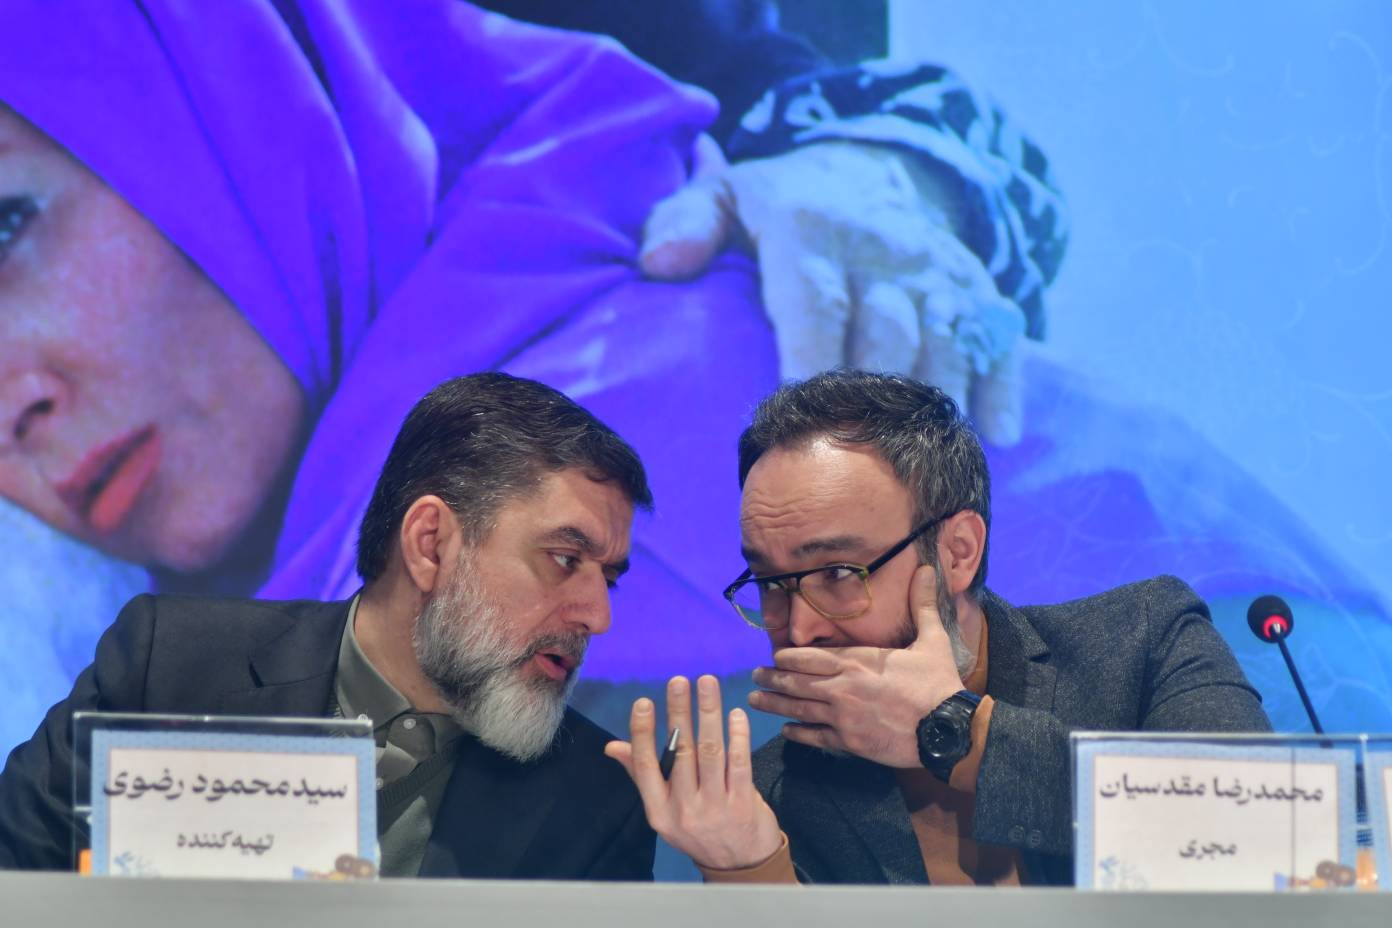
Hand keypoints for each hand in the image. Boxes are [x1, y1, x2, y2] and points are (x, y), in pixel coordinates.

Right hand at [605, 675, 781, 869]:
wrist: (739, 867)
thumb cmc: (698, 830)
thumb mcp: (664, 810)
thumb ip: (642, 775)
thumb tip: (612, 746)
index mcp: (659, 810)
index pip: (645, 765)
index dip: (643, 732)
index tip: (643, 701)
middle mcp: (684, 809)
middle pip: (680, 751)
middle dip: (679, 711)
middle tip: (679, 681)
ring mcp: (715, 807)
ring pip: (710, 751)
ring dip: (709, 712)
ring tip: (707, 683)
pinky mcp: (743, 804)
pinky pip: (739, 762)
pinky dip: (737, 734)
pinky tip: (734, 713)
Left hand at [639, 140, 1026, 445]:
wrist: (866, 167)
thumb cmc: (778, 206)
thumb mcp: (722, 197)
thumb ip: (684, 224)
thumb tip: (659, 265)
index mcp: (809, 228)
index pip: (813, 299)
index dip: (810, 357)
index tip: (798, 412)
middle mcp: (879, 246)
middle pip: (884, 331)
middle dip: (873, 394)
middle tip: (854, 462)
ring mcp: (931, 268)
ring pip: (942, 339)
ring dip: (936, 401)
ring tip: (919, 463)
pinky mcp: (971, 283)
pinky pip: (993, 332)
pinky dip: (1000, 383)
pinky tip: (995, 433)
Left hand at [748, 564, 965, 766]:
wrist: (949, 729)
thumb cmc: (938, 683)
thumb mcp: (932, 639)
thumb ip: (922, 605)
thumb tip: (927, 570)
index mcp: (857, 660)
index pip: (811, 656)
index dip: (789, 657)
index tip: (775, 656)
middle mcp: (842, 686)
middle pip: (797, 681)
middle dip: (772, 678)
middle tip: (754, 677)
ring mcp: (843, 716)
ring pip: (799, 708)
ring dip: (775, 704)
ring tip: (755, 701)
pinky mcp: (850, 742)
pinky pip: (816, 736)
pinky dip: (797, 732)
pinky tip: (785, 730)